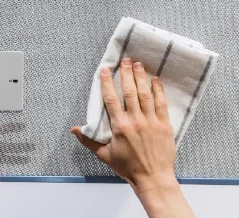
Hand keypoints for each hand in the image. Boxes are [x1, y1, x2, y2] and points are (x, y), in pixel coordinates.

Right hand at [71, 58, 194, 217]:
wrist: (153, 178)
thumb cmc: (128, 168)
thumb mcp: (105, 155)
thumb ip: (89, 140)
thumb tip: (74, 129)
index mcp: (119, 126)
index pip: (111, 99)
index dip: (107, 83)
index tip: (105, 70)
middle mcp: (135, 120)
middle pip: (129, 92)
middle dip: (127, 74)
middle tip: (126, 60)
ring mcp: (151, 121)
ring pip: (145, 94)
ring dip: (141, 78)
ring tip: (138, 64)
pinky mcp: (164, 124)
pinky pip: (161, 103)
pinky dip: (158, 90)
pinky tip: (155, 80)